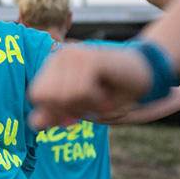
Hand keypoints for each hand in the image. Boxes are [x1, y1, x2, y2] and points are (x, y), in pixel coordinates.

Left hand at [28, 46, 149, 128]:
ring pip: (64, 95)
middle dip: (69, 109)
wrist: (145, 73)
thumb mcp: (83, 106)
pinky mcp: (89, 58)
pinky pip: (82, 91)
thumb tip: (35, 124)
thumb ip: (57, 113)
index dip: (53, 110)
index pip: (36, 95)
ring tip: (99, 95)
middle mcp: (60, 56)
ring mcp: (74, 54)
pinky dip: (95, 100)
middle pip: (46, 97)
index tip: (75, 114)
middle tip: (90, 102)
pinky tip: (106, 92)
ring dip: (86, 105)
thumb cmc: (113, 90)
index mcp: (54, 65)